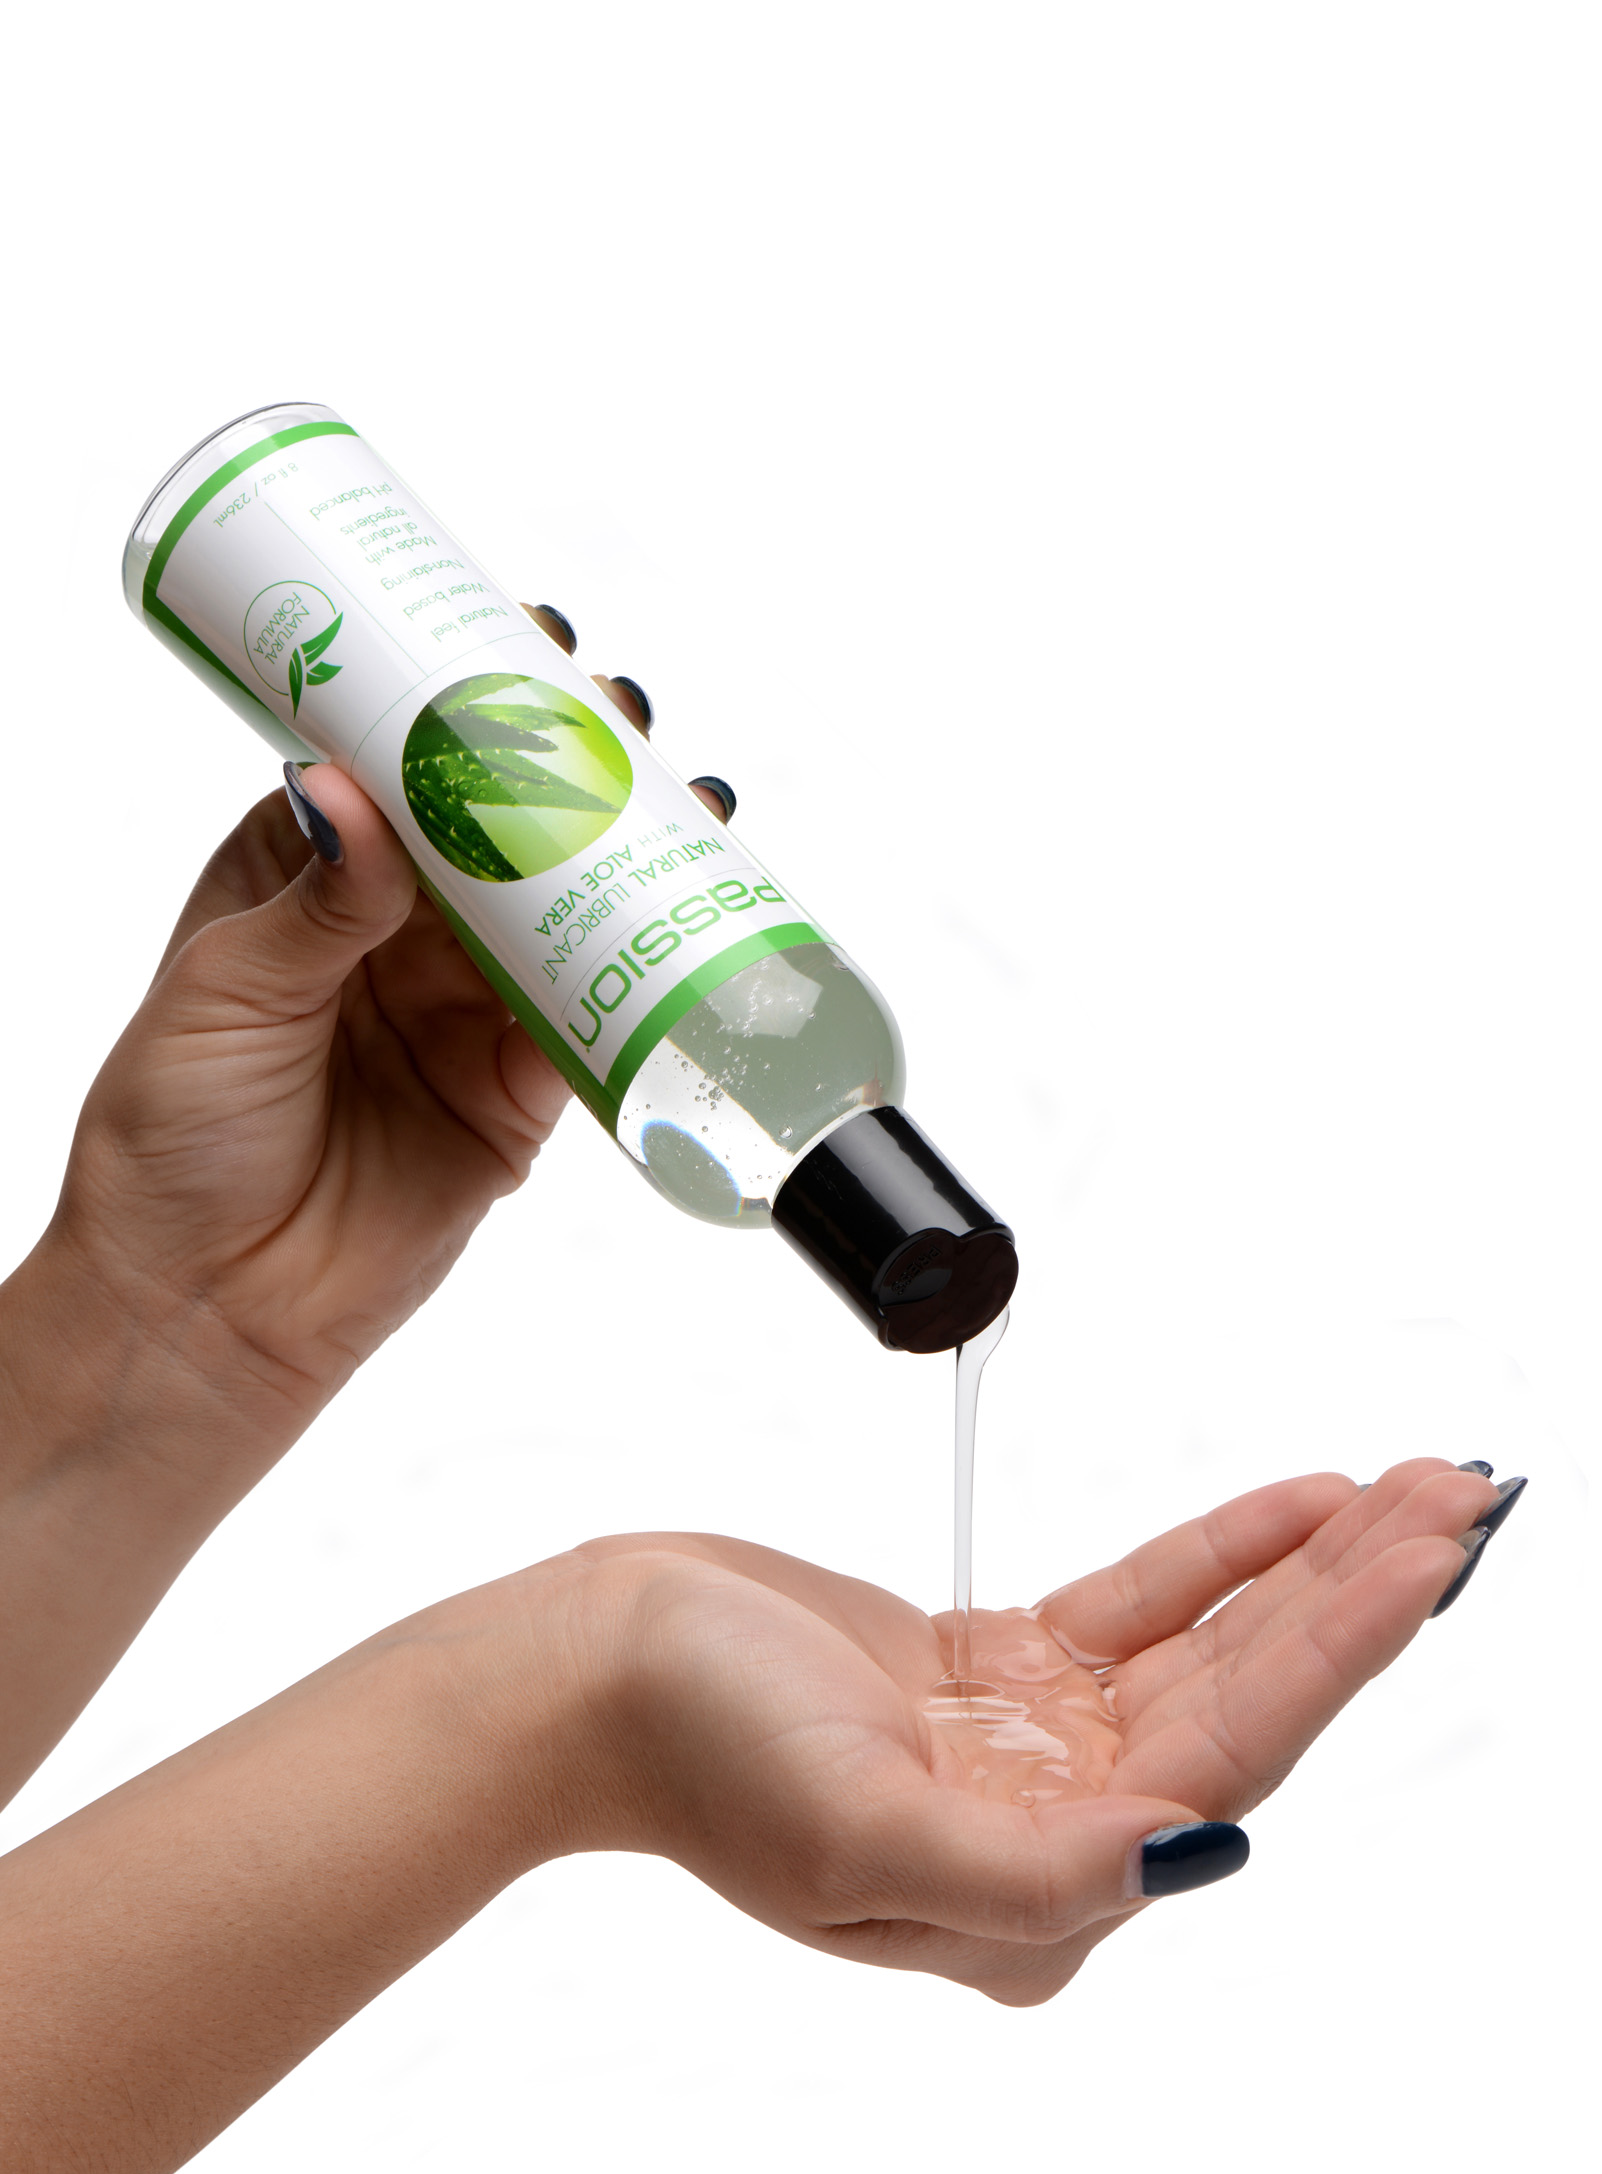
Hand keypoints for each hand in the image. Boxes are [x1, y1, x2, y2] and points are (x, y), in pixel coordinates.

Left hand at [0, 609, 732, 1795]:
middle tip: (632, 715)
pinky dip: (652, 979)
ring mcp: (464, 1013)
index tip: (534, 642)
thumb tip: (352, 785)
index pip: (402, 756)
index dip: (471, 695)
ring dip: (636, 855)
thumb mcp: (224, 997)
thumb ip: (311, 902)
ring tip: (697, 798)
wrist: (201, 1311)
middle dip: (579, 762)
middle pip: (506, 823)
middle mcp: (396, 933)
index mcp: (307, 873)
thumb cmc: (171, 1142)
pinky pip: (597, 1026)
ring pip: (568, 912)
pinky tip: (704, 923)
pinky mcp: (517, 1100)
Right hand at [549, 1455, 1506, 2003]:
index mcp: (1034, 1898)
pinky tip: (1293, 1508)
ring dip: (1308, 1571)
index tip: (1428, 1555)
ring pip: (1206, 1650)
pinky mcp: (992, 1678)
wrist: (578, 1674)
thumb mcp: (852, 1834)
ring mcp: (1026, 1751)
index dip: (1340, 1648)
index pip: (1228, 1758)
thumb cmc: (691, 1753)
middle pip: (1245, 1701)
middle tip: (1462, 1497)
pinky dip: (1218, 1558)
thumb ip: (1030, 1872)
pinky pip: (1136, 1610)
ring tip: (1410, 1491)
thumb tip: (1194, 1847)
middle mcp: (1050, 1833)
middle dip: (1358, 1598)